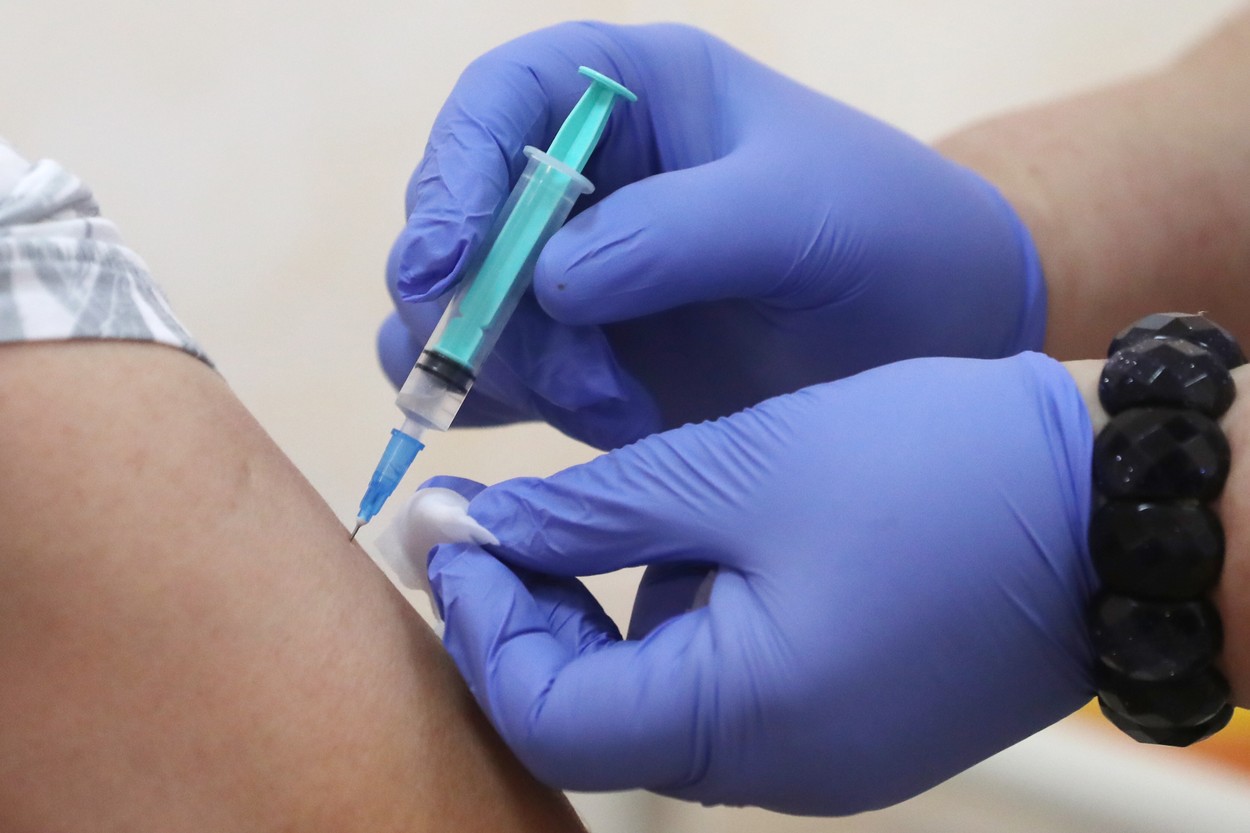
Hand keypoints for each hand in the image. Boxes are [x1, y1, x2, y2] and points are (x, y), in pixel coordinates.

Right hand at [379, 22, 1045, 449]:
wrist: (934, 336)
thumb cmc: (889, 235)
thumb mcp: (802, 212)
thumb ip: (679, 232)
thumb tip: (549, 279)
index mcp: (627, 92)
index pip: (498, 103)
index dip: (450, 177)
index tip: (442, 268)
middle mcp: (581, 177)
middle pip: (457, 224)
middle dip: (489, 311)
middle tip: (579, 383)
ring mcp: (569, 271)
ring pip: (460, 314)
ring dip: (514, 376)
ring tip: (624, 415)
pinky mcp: (578, 355)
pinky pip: (489, 379)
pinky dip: (503, 412)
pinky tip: (586, 433)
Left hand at [423, 352, 1096, 813]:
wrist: (1105, 496)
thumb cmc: (930, 472)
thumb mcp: (737, 466)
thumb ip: (592, 510)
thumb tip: (480, 529)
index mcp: (741, 723)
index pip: (547, 716)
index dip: (481, 622)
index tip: (455, 528)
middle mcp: (776, 769)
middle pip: (596, 715)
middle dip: (536, 614)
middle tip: (508, 515)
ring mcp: (820, 753)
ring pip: (660, 693)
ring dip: (612, 605)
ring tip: (626, 505)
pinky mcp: (850, 719)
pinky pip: (730, 683)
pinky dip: (688, 611)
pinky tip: (711, 531)